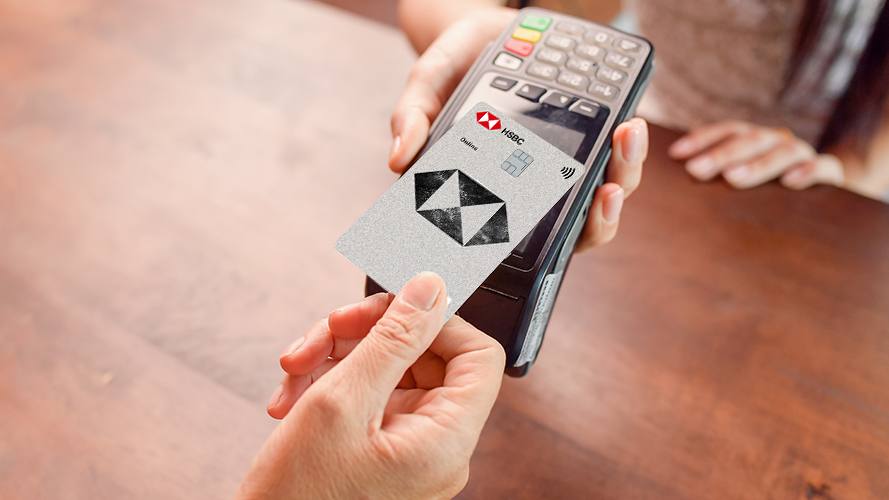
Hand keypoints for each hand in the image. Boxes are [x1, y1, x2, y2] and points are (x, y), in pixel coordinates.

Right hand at [236, 273, 505, 499]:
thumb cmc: (299, 497)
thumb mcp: (343, 402)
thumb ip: (394, 339)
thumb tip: (430, 289)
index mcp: (446, 440)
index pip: (479, 356)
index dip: (440, 320)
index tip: (395, 307)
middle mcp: (437, 445)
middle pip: (426, 356)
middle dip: (370, 334)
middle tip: (328, 329)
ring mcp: (409, 448)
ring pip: (390, 370)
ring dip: (340, 356)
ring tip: (296, 369)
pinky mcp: (381, 449)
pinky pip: (369, 396)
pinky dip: (331, 383)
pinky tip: (293, 395)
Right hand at [389, 13, 647, 252]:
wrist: (479, 31)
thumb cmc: (451, 67)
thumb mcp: (427, 84)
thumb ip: (413, 117)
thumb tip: (397, 159)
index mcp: (496, 192)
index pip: (523, 237)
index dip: (546, 244)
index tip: (553, 232)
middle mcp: (534, 187)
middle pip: (576, 224)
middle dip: (600, 214)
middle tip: (607, 190)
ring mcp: (564, 166)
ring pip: (603, 191)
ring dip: (624, 173)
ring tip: (627, 141)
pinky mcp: (588, 137)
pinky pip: (614, 156)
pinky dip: (626, 146)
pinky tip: (629, 121)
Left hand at [669, 120, 844, 189]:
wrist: (820, 203)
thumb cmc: (767, 193)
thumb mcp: (739, 181)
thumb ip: (715, 176)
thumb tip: (677, 176)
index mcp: (755, 140)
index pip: (728, 130)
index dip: (702, 139)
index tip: (676, 154)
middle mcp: (778, 142)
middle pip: (751, 140)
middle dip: (721, 155)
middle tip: (695, 171)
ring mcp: (804, 156)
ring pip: (783, 152)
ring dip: (756, 165)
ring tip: (732, 179)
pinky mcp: (829, 175)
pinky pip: (823, 168)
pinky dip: (808, 171)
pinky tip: (791, 182)